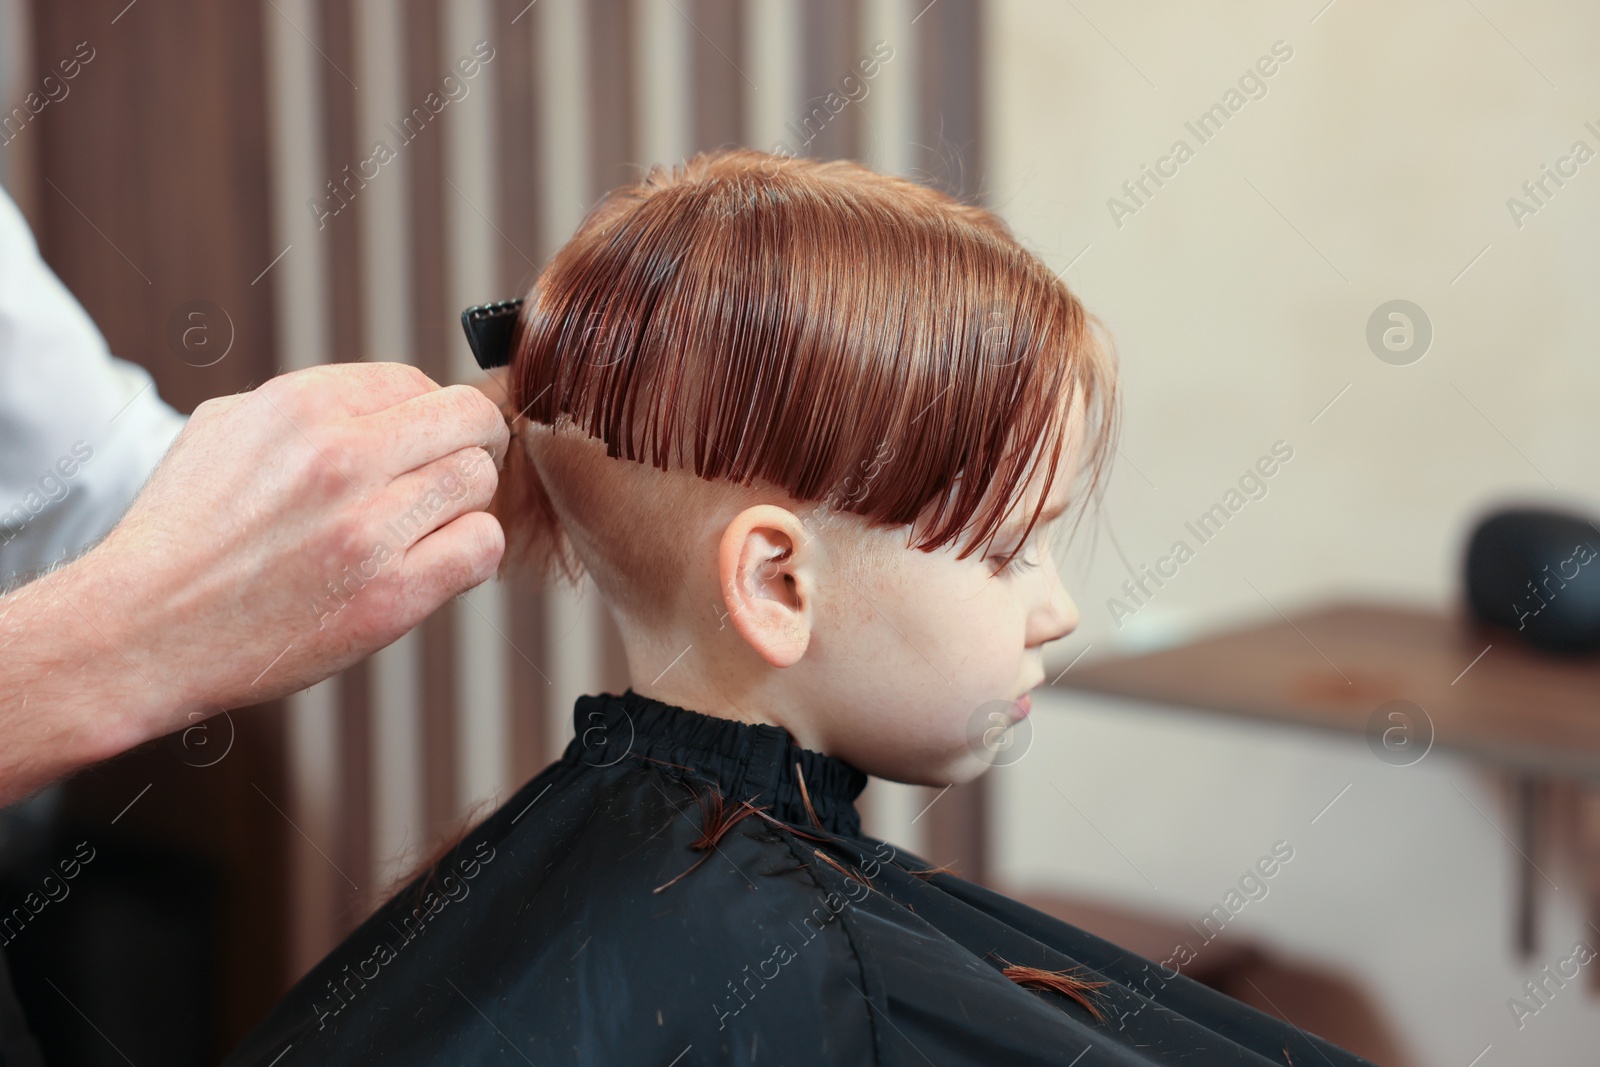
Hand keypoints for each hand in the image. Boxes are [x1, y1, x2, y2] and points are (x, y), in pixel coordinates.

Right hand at [0, 362, 509, 800]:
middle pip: (470, 422)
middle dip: (471, 445)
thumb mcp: (225, 429)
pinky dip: (471, 553)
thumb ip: (310, 406)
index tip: (423, 443)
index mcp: (304, 405)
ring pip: (479, 482)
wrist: (140, 630)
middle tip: (453, 476)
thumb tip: (387, 403)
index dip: (429, 415)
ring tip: (426, 528)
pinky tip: (435, 564)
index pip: (419, 381)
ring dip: (464, 504)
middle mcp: (343, 456)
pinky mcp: (392, 595)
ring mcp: (370, 527)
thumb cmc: (179, 535)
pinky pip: (481, 547)